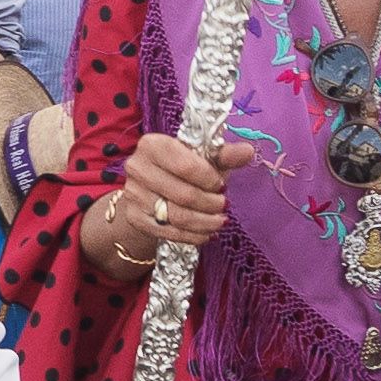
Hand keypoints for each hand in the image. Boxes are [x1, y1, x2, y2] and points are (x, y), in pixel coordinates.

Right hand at [108, 134, 254, 251]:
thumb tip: (247, 151)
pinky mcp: (135, 217)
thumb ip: (224, 155)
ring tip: (220, 221)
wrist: (151, 191)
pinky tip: (206, 233)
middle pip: (183, 194)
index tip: (221, 185)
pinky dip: (193, 235)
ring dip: (205, 222)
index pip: (185, 166)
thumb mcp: (204, 159)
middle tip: (224, 205)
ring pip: (177, 216)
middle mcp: (137, 167)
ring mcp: (133, 194)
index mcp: (153, 144)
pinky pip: (169, 232)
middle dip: (210, 203)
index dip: (209, 179)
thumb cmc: (182, 171)